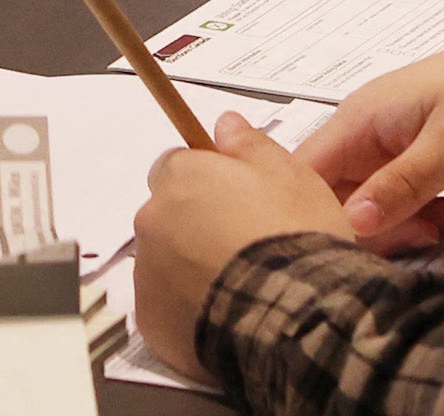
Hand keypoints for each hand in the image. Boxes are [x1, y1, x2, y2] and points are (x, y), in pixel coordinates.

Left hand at [131, 114, 349, 379]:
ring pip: (166, 261)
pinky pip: (166, 306)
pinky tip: (228, 313)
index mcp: (181, 177)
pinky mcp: (153, 321)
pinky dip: (189, 308)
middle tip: (245, 243)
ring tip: (242, 284)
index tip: (236, 198)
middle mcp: (153, 221)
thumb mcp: (290, 175)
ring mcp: (148, 274)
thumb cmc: (294, 238)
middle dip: (197, 224)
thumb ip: (249, 145)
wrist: (295, 317)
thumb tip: (226, 122)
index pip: (177, 166)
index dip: (207, 180)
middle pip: (168, 214)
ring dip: (193, 267)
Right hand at [292, 15, 443, 249]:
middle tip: (423, 234)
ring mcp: (396, 146)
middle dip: (373, 229)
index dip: (319, 215)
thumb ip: (398, 186)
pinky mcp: (423, 160)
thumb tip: (350, 224)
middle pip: (337, 197)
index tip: (360, 246)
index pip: (307, 175)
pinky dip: (424, 216)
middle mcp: (368, 131)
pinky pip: (403, 201)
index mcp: (361, 116)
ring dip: (404, 225)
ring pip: (372, 205)